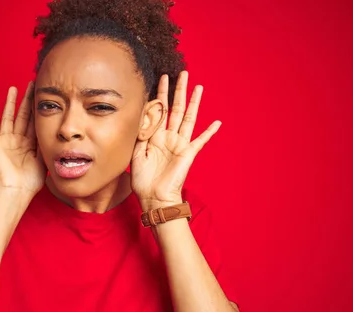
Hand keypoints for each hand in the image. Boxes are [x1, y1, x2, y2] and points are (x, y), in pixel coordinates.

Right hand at [0, 82, 45, 195]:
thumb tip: (60, 136)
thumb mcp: (45, 160)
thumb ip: (48, 146)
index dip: (38, 108)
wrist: (17, 189)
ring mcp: (6, 141)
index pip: (35, 121)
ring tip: (13, 88)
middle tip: (31, 84)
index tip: (43, 94)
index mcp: (30, 144)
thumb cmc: (31, 181)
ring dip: (10, 103)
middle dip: (27, 100)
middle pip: (23, 115)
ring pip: (9, 117)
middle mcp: (18, 140)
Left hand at [131, 71, 221, 210]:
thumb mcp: (136, 154)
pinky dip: (209, 132)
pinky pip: (200, 141)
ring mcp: (180, 144)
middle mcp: (169, 137)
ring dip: (194, 102)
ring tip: (199, 86)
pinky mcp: (188, 153)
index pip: (159, 110)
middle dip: (179, 90)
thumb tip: (142, 118)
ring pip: (189, 118)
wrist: (154, 198)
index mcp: (155, 136)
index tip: (161, 78)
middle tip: (182, 73)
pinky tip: (217, 122)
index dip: (160, 93)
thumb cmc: (143, 180)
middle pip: (176, 108)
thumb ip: (140, 135)